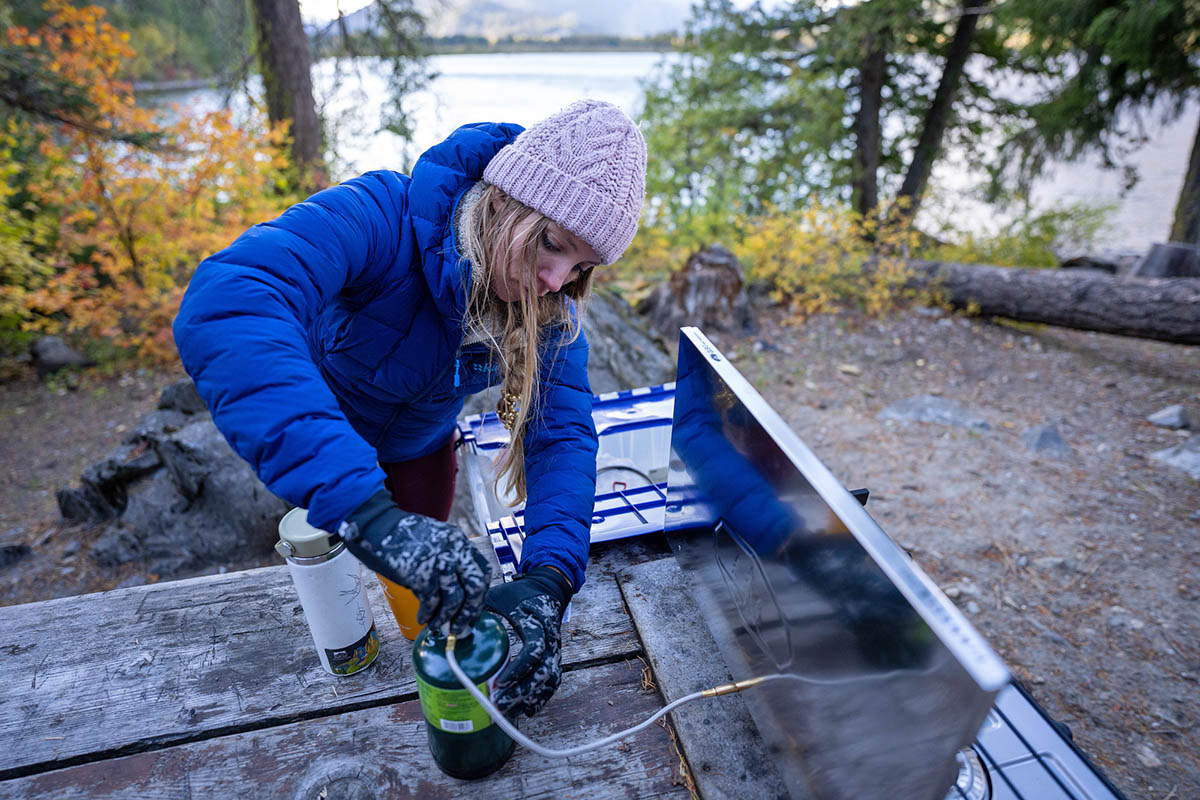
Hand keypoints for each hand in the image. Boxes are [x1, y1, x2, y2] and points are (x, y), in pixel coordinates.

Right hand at [340, 490, 491, 635]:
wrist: (378, 525)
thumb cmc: (403, 537)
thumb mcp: (436, 543)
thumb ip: (449, 562)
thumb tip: (457, 597)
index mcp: (460, 541)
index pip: (483, 572)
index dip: (481, 595)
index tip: (474, 610)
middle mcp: (455, 550)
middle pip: (475, 588)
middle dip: (470, 612)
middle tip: (461, 627)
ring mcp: (440, 562)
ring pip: (455, 600)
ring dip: (446, 618)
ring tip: (439, 626)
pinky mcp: (422, 574)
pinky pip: (431, 602)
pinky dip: (428, 615)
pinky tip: (423, 618)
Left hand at [484, 566, 572, 716]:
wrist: (547, 587)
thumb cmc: (519, 592)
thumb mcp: (499, 595)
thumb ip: (478, 607)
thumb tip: (450, 624)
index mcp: (537, 622)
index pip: (534, 649)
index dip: (519, 668)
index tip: (500, 681)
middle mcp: (551, 639)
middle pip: (545, 672)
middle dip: (522, 692)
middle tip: (499, 704)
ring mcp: (555, 649)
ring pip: (550, 679)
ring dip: (531, 698)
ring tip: (508, 712)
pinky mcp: (553, 656)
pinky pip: (552, 681)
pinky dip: (540, 697)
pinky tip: (525, 710)